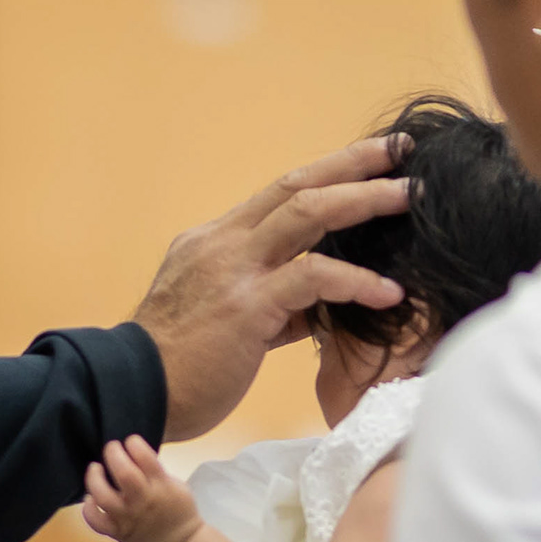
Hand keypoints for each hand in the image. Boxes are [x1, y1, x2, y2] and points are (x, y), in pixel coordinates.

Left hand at [84, 438, 206, 541]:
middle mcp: (143, 501)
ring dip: (94, 478)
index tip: (131, 441)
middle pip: (123, 473)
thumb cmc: (178, 511)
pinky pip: (96, 522)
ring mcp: (127, 517)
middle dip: (113, 453)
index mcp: (161, 486)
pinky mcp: (117, 532)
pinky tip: (90, 499)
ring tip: (95, 468)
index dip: (134, 443)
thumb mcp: (176, 484)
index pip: (145, 457)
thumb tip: (132, 452)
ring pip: (103, 496)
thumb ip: (156, 470)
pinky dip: (88, 509)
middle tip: (112, 448)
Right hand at [131, 145, 410, 440]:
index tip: (370, 159)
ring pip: (308, 212)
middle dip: (353, 163)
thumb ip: (270, 303)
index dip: (327, 172)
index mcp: (215, 242)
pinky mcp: (246, 306)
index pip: (280, 193)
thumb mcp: (224, 320)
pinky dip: (357, 280)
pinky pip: (313, 278)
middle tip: (401, 148)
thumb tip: (315, 305)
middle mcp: (224, 244)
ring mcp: (234, 270)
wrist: (129, 393)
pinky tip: (389, 293)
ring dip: (365, 201)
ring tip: (411, 197)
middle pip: (298, 184)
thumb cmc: (178, 369)